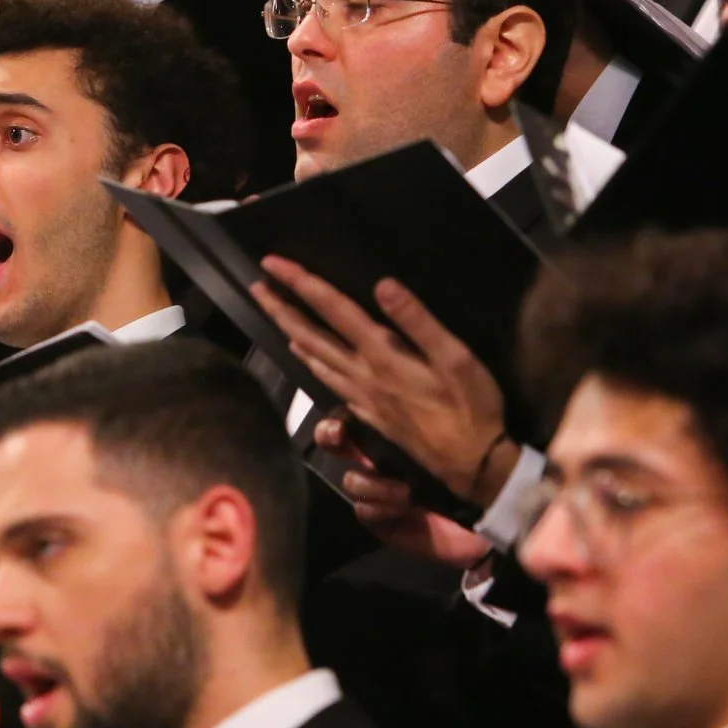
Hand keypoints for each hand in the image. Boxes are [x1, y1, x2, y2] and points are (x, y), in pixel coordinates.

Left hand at [251, 258, 512, 501]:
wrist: (471, 464)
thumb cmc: (470, 407)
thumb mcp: (456, 358)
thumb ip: (418, 321)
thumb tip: (382, 285)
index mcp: (382, 355)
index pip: (333, 310)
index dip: (302, 284)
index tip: (273, 263)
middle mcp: (363, 375)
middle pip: (310, 336)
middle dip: (281, 308)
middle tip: (255, 286)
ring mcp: (362, 397)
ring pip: (314, 360)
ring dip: (290, 333)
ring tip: (274, 315)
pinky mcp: (368, 414)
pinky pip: (328, 381)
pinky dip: (311, 363)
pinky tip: (307, 357)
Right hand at [313, 418, 492, 568]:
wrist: (489, 515)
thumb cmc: (476, 466)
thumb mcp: (455, 429)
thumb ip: (429, 410)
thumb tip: (409, 383)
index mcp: (395, 433)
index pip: (359, 412)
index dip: (343, 408)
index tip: (345, 411)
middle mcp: (379, 459)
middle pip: (336, 441)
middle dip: (329, 435)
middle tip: (338, 435)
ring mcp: (376, 490)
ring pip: (351, 480)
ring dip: (373, 485)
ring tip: (405, 492)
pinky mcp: (379, 519)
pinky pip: (363, 509)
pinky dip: (380, 508)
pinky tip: (404, 510)